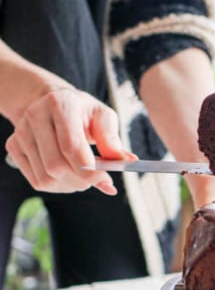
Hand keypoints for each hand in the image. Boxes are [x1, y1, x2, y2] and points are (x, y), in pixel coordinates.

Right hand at [6, 87, 134, 194]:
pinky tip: (67, 176)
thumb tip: (126, 162)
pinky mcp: (14, 146)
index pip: (71, 147)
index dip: (90, 170)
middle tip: (95, 179)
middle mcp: (36, 116)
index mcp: (60, 104)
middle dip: (81, 181)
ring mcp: (21, 131)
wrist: (50, 102)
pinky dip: (57, 186)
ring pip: (46, 178)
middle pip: (56, 166)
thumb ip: (113, 140)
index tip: (106, 178)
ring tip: (82, 176)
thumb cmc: (82, 112)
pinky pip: (36, 180)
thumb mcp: (102, 117)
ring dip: (70, 185)